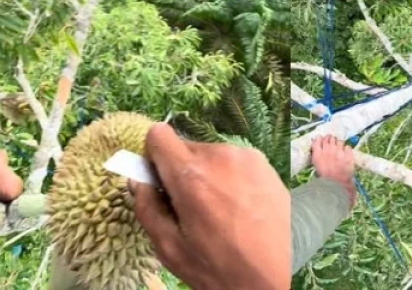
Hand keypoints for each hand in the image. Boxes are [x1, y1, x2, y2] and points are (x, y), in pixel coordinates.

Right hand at [129, 124, 289, 289]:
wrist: (274, 281)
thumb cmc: (217, 269)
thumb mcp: (169, 247)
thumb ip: (147, 207)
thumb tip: (137, 179)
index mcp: (191, 175)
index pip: (158, 135)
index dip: (154, 156)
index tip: (160, 180)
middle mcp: (219, 156)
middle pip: (184, 147)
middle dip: (181, 170)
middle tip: (192, 206)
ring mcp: (246, 157)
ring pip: (211, 155)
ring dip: (208, 174)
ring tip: (220, 210)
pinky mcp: (265, 165)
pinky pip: (235, 162)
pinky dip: (231, 177)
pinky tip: (241, 207)